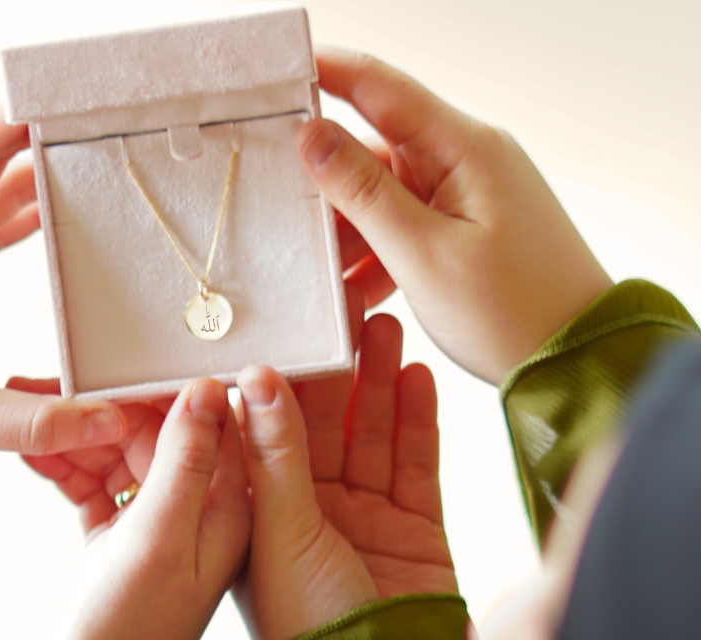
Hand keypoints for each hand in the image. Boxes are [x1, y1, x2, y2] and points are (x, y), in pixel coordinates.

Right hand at [20, 380, 249, 639]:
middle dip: (102, 404)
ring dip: (73, 432)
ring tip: (19, 401)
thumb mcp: (160, 539)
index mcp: (231, 512)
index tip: (111, 352)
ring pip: (117, 455)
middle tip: (41, 375)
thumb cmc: (128, 637)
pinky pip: (93, 485)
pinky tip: (27, 448)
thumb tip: (209, 385)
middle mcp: (202, 515)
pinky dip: (62, 467)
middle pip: (156, 432)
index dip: (159, 384)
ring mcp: (157, 529)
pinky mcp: (118, 542)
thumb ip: (187, 462)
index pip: (207, 421)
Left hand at [235, 311, 455, 639]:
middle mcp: (307, 516)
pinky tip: (415, 374)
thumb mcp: (281, 536)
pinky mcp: (412, 530)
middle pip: (321, 428)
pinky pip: (414, 465)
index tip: (283, 324)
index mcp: (258, 520)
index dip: (275, 380)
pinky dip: (416, 422)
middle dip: (333, 370)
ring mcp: (362, 522)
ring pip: (370, 437)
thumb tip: (259, 377)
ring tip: (383, 325)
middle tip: (343, 308)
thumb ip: (275, 457)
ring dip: (376, 384)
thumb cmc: (309, 632)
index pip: (262, 435)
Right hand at [297, 51, 611, 383]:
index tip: (272, 75)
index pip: (379, 87)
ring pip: (385, 196)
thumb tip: (312, 136)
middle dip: (326, 186)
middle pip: (374, 150)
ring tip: (320, 276)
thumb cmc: (513, 312)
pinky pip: (406, 226)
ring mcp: (468, 194)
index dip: (323, 73)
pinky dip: (377, 254)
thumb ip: (363, 193)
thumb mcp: (424, 255)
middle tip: (281, 222)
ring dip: (350, 232)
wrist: (575, 359)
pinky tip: (355, 291)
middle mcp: (467, 158)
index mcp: (464, 148)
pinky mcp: (468, 229)